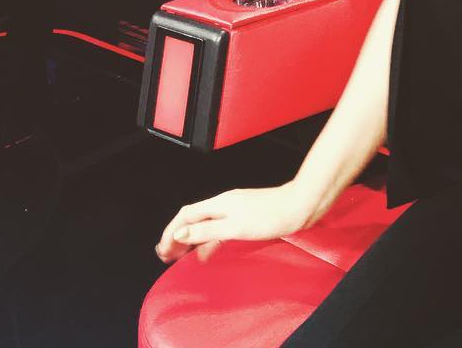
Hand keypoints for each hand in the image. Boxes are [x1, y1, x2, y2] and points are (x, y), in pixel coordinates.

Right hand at [154, 181, 310, 264]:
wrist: (299, 206)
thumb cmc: (271, 215)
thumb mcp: (235, 227)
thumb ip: (206, 232)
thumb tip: (179, 234)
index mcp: (219, 204)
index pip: (186, 215)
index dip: (170, 232)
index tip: (162, 250)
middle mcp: (224, 204)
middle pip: (193, 219)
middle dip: (177, 236)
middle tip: (166, 256)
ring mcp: (235, 210)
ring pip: (205, 225)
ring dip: (191, 240)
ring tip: (181, 257)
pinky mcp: (245, 217)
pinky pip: (218, 229)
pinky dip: (208, 241)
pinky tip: (207, 252)